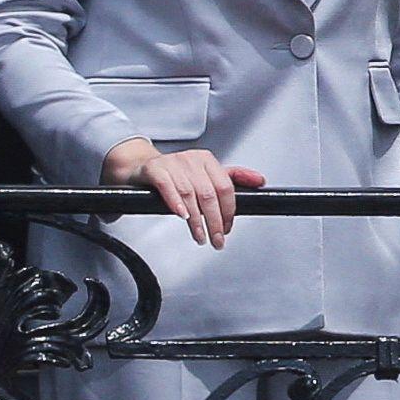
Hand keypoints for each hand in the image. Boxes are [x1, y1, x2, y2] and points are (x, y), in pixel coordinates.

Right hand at [103, 140, 265, 248]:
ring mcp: (172, 163)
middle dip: (215, 221)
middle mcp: (191, 159)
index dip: (228, 211)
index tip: (227, 228)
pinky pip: (168, 186)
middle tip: (217, 239)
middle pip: (209, 194)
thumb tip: (259, 180)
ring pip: (190, 194)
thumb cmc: (175, 175)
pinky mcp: (155, 169)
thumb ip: (232, 178)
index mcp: (207, 160)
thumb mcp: (206, 174)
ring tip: (200, 236)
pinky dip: (176, 202)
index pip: (225, 187)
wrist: (140, 168)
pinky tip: (182, 215)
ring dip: (196, 220)